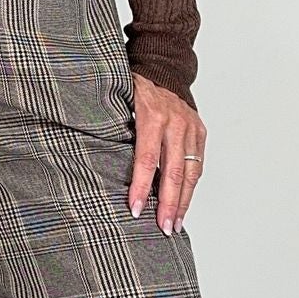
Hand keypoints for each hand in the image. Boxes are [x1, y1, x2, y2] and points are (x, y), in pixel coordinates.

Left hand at [127, 75, 204, 234]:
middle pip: (173, 171)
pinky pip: (197, 165)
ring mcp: (191, 128)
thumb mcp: (119, 104)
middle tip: (164, 228)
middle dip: (169, 204)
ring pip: (190, 172)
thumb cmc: (133, 90)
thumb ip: (114, 131)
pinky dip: (190, 187)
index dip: (142, 186)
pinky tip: (184, 205)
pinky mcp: (200, 132)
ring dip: (183, 201)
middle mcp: (176, 123)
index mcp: (153, 116)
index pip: (147, 159)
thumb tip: (98, 166)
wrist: (162, 70)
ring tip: (175, 224)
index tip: (136, 209)